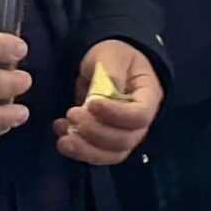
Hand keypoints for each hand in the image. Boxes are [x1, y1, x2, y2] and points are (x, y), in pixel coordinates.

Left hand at [55, 39, 162, 164]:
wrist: (106, 62)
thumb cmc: (114, 55)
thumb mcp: (112, 55)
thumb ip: (110, 74)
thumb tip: (104, 96)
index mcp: (148, 96)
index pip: (139, 115)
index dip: (116, 115)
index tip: (91, 103)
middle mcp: (140, 121)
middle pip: (125, 139)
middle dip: (95, 132)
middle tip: (72, 114)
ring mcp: (125, 133)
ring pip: (111, 154)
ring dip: (85, 149)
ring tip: (63, 136)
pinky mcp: (107, 141)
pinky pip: (97, 155)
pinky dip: (78, 151)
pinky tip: (62, 135)